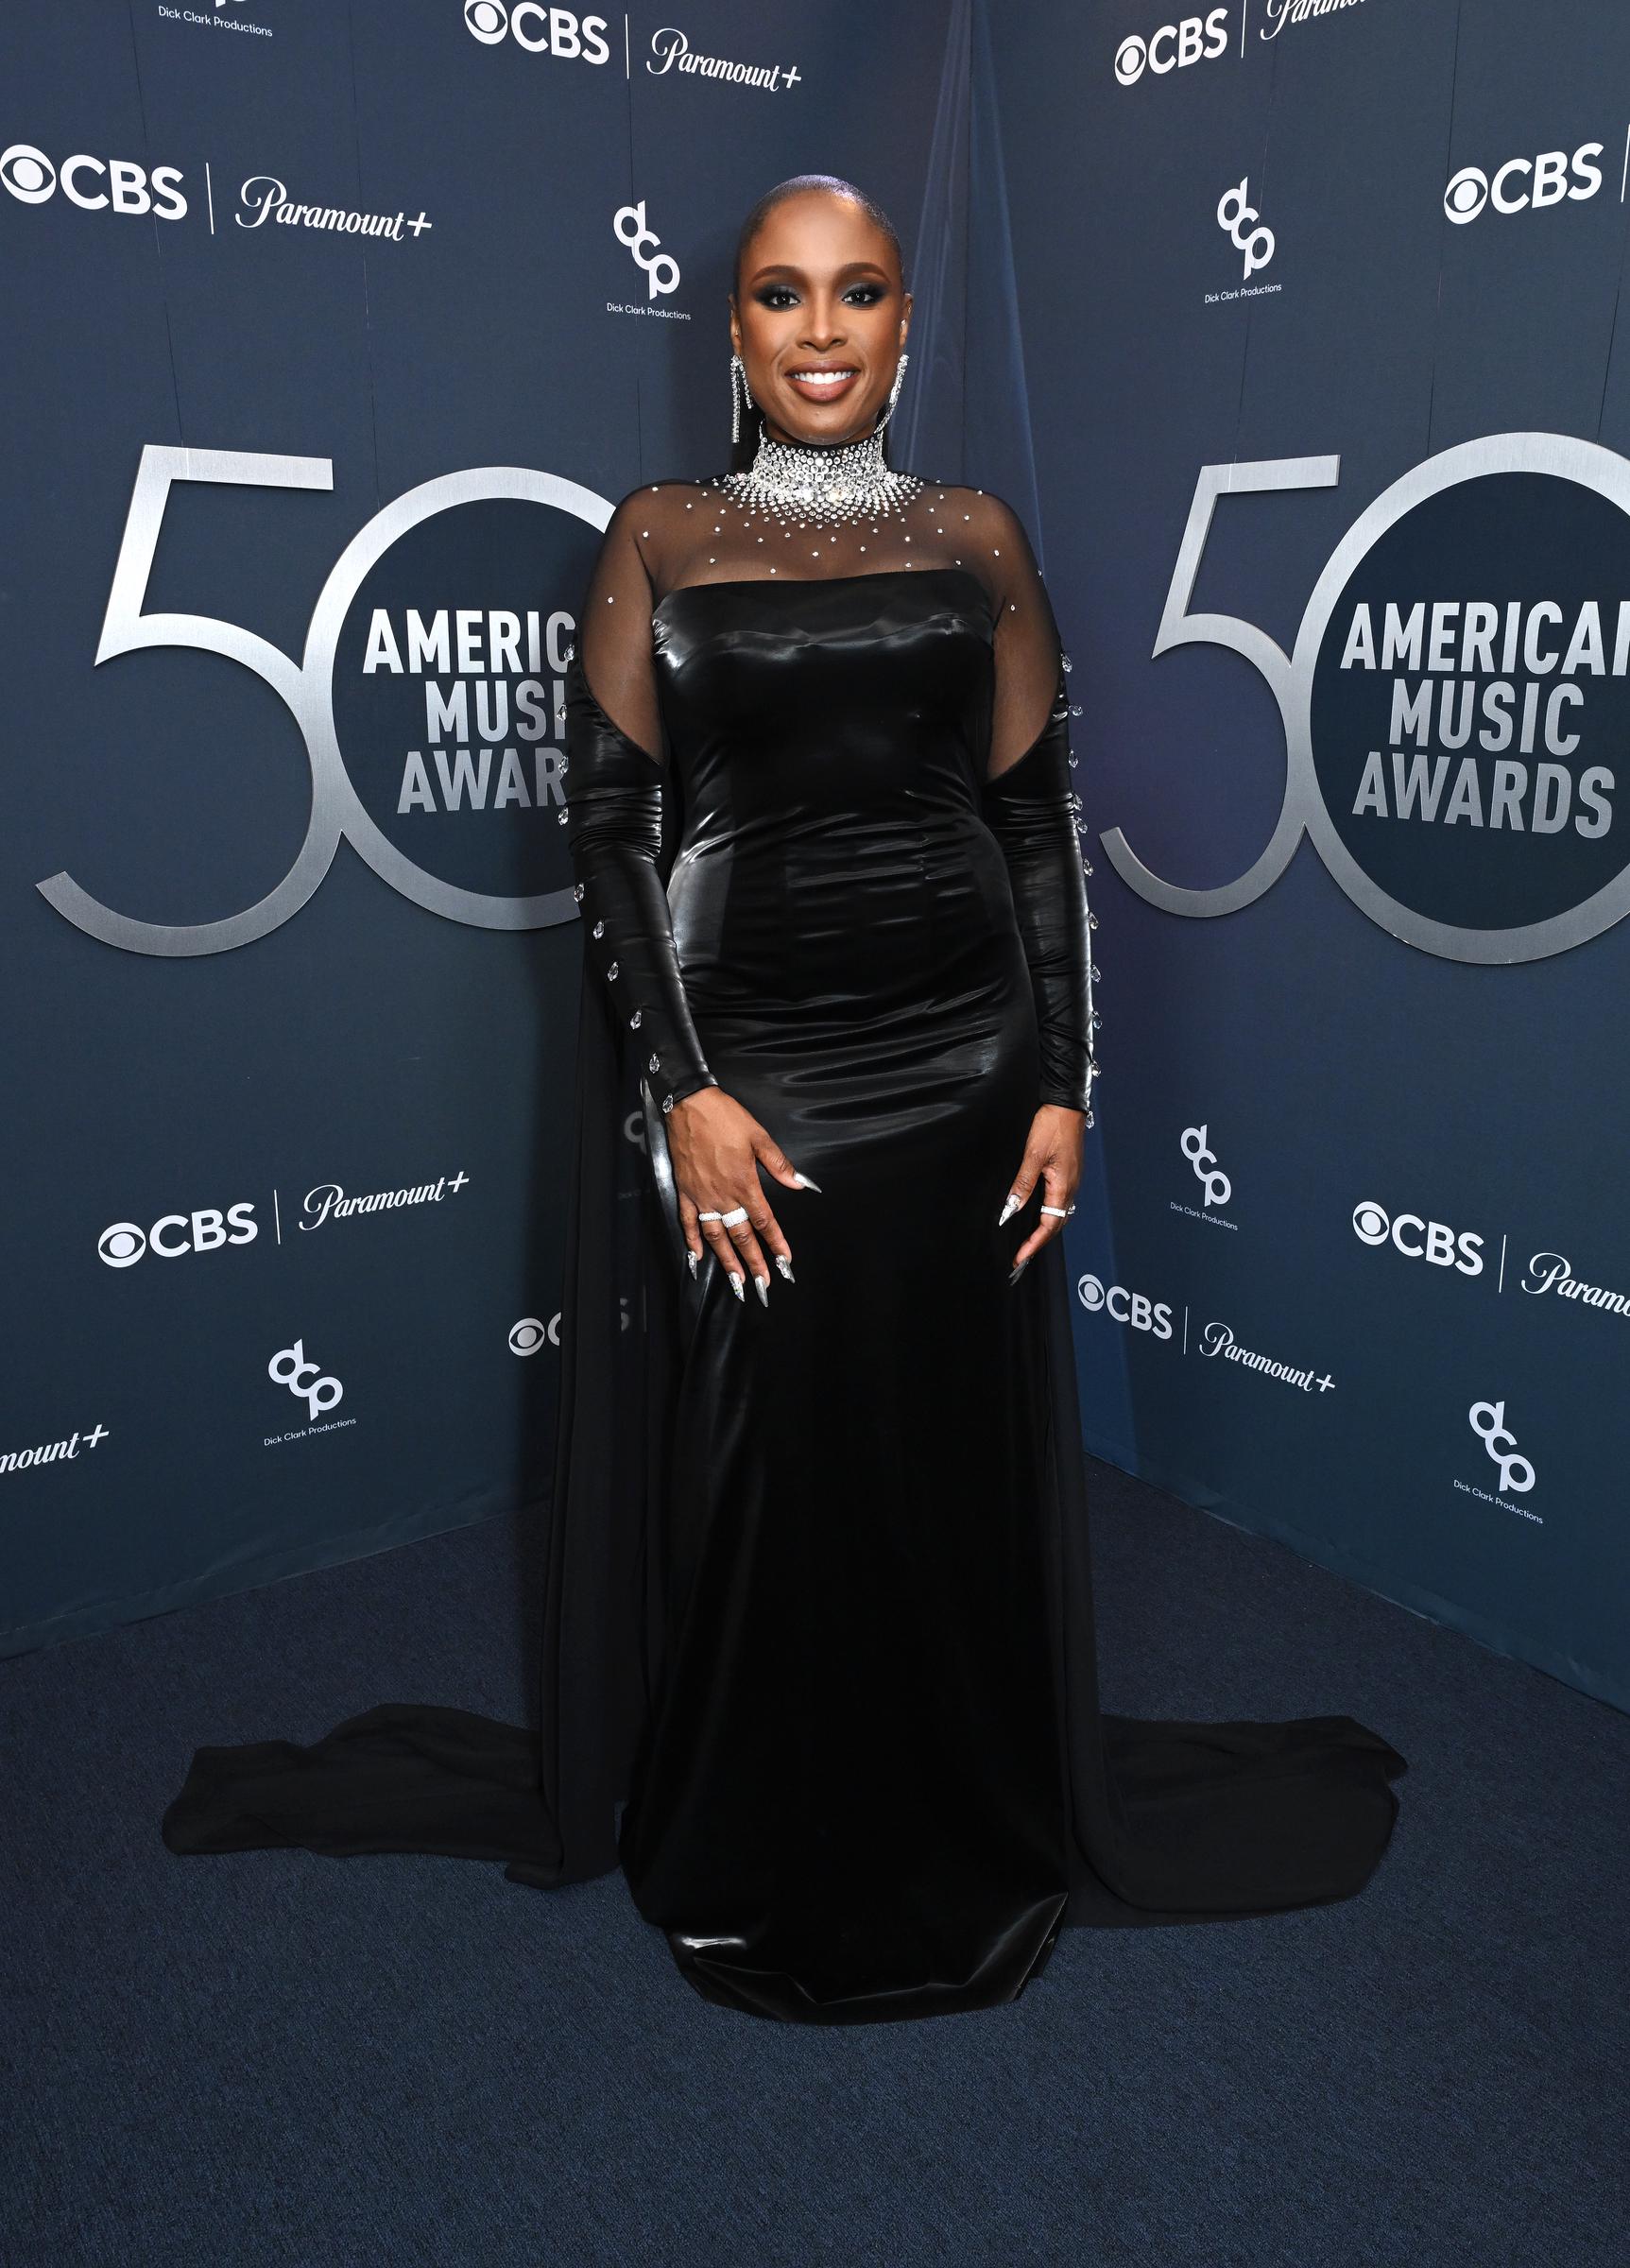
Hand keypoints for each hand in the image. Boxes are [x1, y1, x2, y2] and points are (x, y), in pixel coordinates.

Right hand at [667, 1087, 816, 1301]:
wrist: (689, 1105)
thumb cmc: (725, 1118)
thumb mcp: (759, 1137)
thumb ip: (779, 1165)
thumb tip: (800, 1185)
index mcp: (745, 1183)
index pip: (765, 1222)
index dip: (776, 1244)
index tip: (785, 1262)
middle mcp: (723, 1196)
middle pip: (742, 1236)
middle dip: (754, 1262)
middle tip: (763, 1285)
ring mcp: (701, 1196)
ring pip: (716, 1236)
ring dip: (727, 1261)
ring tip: (736, 1282)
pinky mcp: (684, 1190)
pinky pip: (687, 1222)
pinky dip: (692, 1241)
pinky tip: (698, 1258)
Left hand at [1001, 1104, 1085, 1273]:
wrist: (1067, 1105)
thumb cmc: (1052, 1126)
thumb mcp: (1032, 1155)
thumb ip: (1023, 1184)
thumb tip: (1012, 1209)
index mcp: (1063, 1186)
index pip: (1049, 1225)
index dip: (1034, 1243)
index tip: (1020, 1257)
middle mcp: (1071, 1187)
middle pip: (1056, 1224)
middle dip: (1039, 1242)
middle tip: (1021, 1255)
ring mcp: (1072, 1180)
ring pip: (1059, 1213)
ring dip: (1044, 1230)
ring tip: (1028, 1241)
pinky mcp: (1069, 1173)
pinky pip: (1060, 1201)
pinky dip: (1049, 1215)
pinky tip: (1038, 1215)